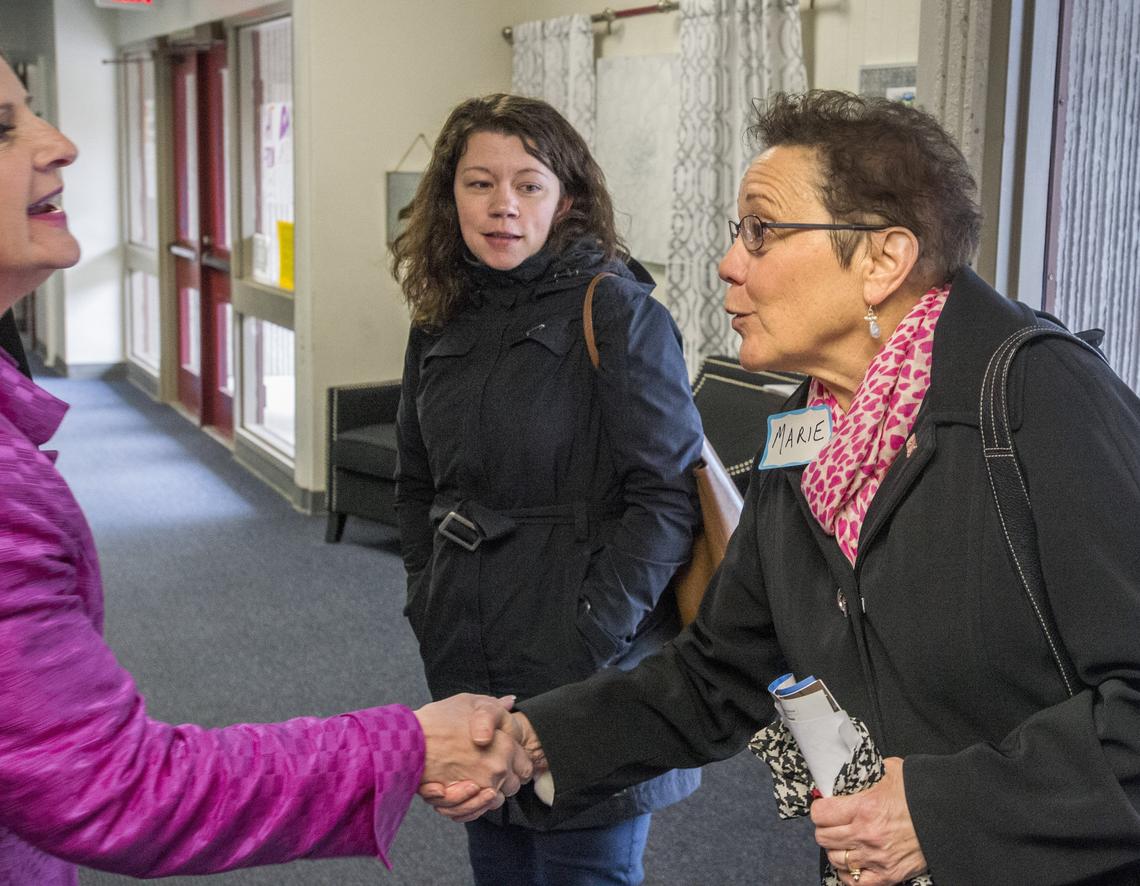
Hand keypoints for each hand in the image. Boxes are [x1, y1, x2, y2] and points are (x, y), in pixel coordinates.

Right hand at [413, 694, 532, 810]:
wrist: (409, 738)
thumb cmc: (440, 717)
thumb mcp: (471, 702)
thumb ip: (495, 706)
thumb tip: (511, 701)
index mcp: (506, 747)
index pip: (526, 768)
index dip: (517, 764)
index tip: (505, 759)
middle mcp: (497, 770)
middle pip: (513, 787)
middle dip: (504, 780)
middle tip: (488, 768)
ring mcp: (479, 787)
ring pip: (494, 802)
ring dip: (486, 794)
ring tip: (475, 780)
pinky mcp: (462, 802)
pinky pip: (474, 811)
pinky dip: (470, 805)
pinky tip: (464, 790)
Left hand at [810, 757, 927, 885]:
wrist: (949, 814)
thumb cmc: (920, 792)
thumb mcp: (888, 771)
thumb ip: (863, 775)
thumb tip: (846, 774)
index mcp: (864, 807)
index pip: (820, 814)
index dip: (819, 809)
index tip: (824, 806)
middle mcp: (867, 834)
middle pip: (823, 837)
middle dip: (825, 828)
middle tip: (833, 823)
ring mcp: (877, 857)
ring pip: (835, 859)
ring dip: (836, 850)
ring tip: (843, 841)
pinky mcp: (889, 875)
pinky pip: (855, 882)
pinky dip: (849, 874)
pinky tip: (853, 863)